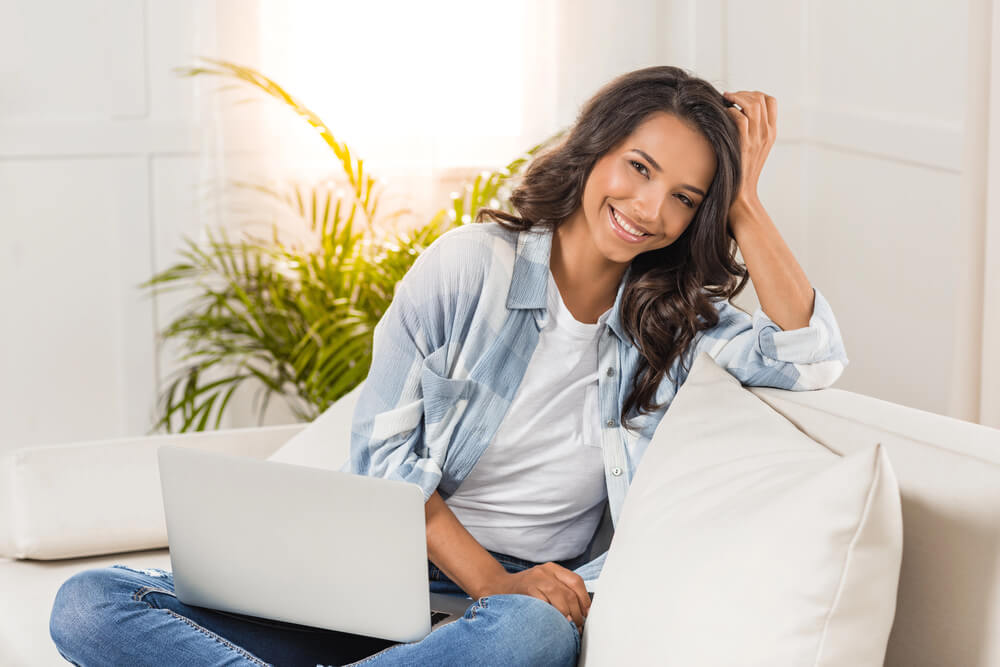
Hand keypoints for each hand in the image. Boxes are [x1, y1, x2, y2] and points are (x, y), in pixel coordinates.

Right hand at [483, 562, 591, 632]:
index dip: (584, 600)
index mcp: (553, 569)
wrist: (498, 586)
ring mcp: (535, 578)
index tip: (587, 615)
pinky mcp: (526, 588)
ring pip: (559, 596)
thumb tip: (582, 612)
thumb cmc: (525, 589)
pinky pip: (543, 602)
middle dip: (577, 612)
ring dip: (566, 614)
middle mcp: (545, 570)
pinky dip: (551, 613)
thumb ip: (561, 591)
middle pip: (569, 591)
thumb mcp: (545, 584)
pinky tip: (552, 621)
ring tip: (568, 626)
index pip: (576, 582)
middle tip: (578, 626)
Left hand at [722, 90, 776, 210]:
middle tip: (728, 98)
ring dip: (736, 98)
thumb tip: (736, 112)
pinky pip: (739, 118)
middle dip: (742, 93)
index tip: (740, 99)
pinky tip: (722, 116)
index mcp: (771, 133)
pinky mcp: (744, 145)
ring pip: (752, 104)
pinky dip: (730, 112)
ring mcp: (756, 139)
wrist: (742, 195)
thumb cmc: (741, 172)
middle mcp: (766, 134)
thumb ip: (750, 131)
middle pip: (761, 98)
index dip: (754, 94)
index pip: (771, 101)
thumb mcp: (753, 149)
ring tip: (724, 102)